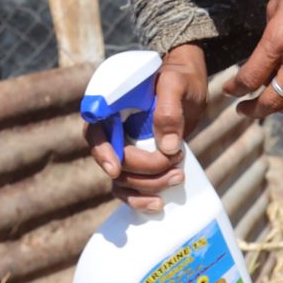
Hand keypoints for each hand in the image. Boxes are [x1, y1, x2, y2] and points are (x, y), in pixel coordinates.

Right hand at [86, 42, 207, 212]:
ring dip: (147, 185)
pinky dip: (140, 199)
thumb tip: (167, 148)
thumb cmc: (179, 78)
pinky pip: (127, 188)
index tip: (115, 168)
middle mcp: (110, 129)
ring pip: (120, 179)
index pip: (94, 130)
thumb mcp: (177, 84)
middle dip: (144, 168)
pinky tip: (158, 205)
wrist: (188, 86)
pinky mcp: (135, 163)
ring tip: (177, 177)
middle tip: (175, 162)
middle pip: (113, 160)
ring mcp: (121, 148)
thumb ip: (170, 109)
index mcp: (110, 105)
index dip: (102, 151)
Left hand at [235, 0, 282, 119]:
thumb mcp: (276, 6)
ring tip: (273, 106)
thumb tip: (263, 62)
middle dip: (254, 110)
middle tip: (245, 110)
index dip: (236, 89)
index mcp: (278, 39)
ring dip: (282, 109)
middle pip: (273, 100)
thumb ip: (268, 39)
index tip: (230, 91)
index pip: (250, 78)